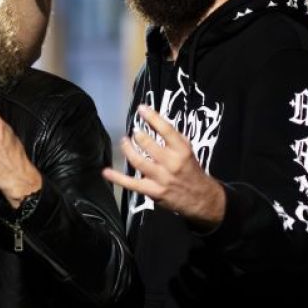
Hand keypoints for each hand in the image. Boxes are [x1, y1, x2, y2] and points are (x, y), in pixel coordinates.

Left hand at [103, 105, 226, 227]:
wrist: (201, 198)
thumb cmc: (191, 171)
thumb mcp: (188, 151)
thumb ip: (173, 139)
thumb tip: (155, 122)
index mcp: (182, 150)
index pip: (166, 130)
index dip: (152, 117)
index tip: (141, 109)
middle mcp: (171, 163)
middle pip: (149, 145)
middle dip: (138, 136)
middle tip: (134, 132)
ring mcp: (161, 178)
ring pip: (138, 161)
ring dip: (127, 150)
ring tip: (124, 142)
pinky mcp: (153, 191)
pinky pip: (131, 183)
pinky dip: (117, 178)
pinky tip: (106, 172)